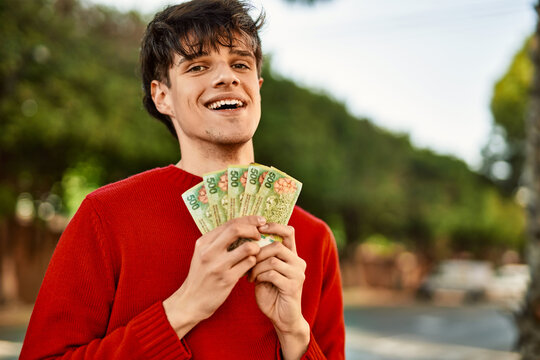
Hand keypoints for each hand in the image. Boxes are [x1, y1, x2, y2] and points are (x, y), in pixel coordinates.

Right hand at [163, 216, 264, 337]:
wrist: (190, 301)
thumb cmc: (201, 276)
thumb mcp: (203, 254)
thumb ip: (219, 241)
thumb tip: (243, 226)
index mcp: (203, 242)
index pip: (230, 223)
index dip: (248, 220)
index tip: (260, 221)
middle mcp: (209, 252)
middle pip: (236, 229)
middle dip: (253, 229)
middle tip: (259, 236)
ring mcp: (218, 266)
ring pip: (247, 248)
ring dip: (256, 248)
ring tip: (255, 253)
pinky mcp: (226, 280)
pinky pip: (248, 264)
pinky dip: (253, 262)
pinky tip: (250, 265)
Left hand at [249, 223, 309, 359]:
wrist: (282, 318)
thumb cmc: (271, 292)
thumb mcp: (265, 270)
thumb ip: (262, 256)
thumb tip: (246, 240)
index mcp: (292, 255)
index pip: (288, 232)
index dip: (274, 226)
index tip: (258, 228)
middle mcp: (298, 262)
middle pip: (277, 246)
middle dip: (258, 253)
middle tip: (248, 262)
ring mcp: (297, 274)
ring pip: (273, 259)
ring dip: (256, 266)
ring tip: (250, 275)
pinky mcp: (293, 286)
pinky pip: (272, 273)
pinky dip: (260, 276)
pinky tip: (255, 282)